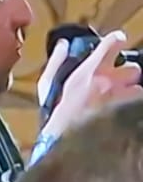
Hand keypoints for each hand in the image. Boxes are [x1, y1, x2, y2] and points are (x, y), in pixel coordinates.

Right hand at [38, 31, 142, 149]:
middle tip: (116, 82)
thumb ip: (56, 61)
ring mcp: (122, 98)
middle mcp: (110, 81)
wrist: (65, 142)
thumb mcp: (47, 84)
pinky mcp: (129, 112)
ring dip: (131, 93)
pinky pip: (137, 105)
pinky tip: (121, 113)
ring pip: (138, 88)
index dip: (117, 40)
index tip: (118, 40)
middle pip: (133, 68)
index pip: (112, 43)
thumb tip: (63, 45)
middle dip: (126, 75)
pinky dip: (132, 107)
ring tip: (119, 101)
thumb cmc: (55, 114)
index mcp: (90, 71)